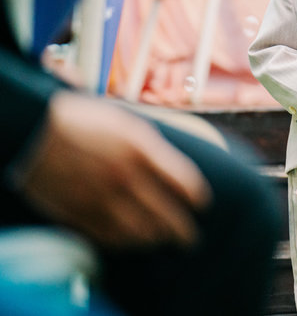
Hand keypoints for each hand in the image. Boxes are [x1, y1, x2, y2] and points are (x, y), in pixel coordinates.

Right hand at [19, 92, 211, 247]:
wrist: (31, 128)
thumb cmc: (80, 118)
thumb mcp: (125, 122)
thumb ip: (150, 146)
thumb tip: (172, 166)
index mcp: (140, 148)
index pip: (184, 182)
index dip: (197, 197)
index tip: (202, 205)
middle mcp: (125, 176)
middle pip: (166, 215)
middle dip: (183, 231)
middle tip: (190, 239)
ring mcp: (101, 197)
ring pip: (139, 232)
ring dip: (155, 239)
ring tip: (162, 241)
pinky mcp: (78, 212)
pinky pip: (109, 236)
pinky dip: (125, 242)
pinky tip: (132, 241)